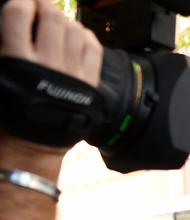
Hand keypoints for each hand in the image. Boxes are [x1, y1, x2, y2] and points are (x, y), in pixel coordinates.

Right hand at [0, 0, 103, 159]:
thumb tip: (9, 26)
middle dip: (44, 4)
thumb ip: (4, 49)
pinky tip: (76, 35)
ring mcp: (72, 74)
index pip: (18, 14)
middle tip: (38, 4)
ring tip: (55, 21)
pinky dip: (85, 36)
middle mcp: (48, 64)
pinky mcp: (90, 84)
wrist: (33, 147)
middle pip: (51, 17)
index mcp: (17, 61)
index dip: (20, 1)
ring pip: (74, 31)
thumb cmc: (9, 113)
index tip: (20, 2)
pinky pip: (93, 50)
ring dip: (64, 20)